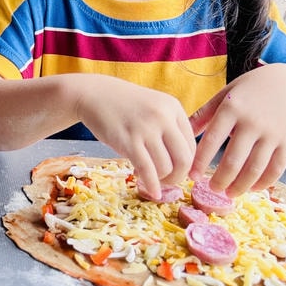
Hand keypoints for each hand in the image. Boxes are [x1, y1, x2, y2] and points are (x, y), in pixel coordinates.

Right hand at [77, 77, 195, 200]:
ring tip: (152, 179)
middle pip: (184, 159)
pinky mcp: (128, 140)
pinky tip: (152, 191)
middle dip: (178, 177)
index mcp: (173, 107)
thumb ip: (170, 128)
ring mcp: (145, 128)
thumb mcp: (153, 107)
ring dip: (162, 180)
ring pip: (166, 167)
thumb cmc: (124, 105)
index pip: (191, 145)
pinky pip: (147, 170)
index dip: (187, 164)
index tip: (179, 173)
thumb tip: (183, 163)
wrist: (94, 94)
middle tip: (169, 182)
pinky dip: (152, 185)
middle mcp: (163, 117)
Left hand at [189, 65, 285, 195]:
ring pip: (254, 169)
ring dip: (240, 186)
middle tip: (211, 188)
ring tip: (229, 193)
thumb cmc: (250, 90)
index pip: (211, 140)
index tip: (191, 176)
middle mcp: (252, 122)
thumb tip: (183, 134)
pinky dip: (263, 183)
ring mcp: (272, 134)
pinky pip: (276, 169)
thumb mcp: (225, 94)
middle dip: (220, 180)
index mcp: (232, 108)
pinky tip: (251, 188)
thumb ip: (204, 114)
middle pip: (233, 161)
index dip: (199, 162)